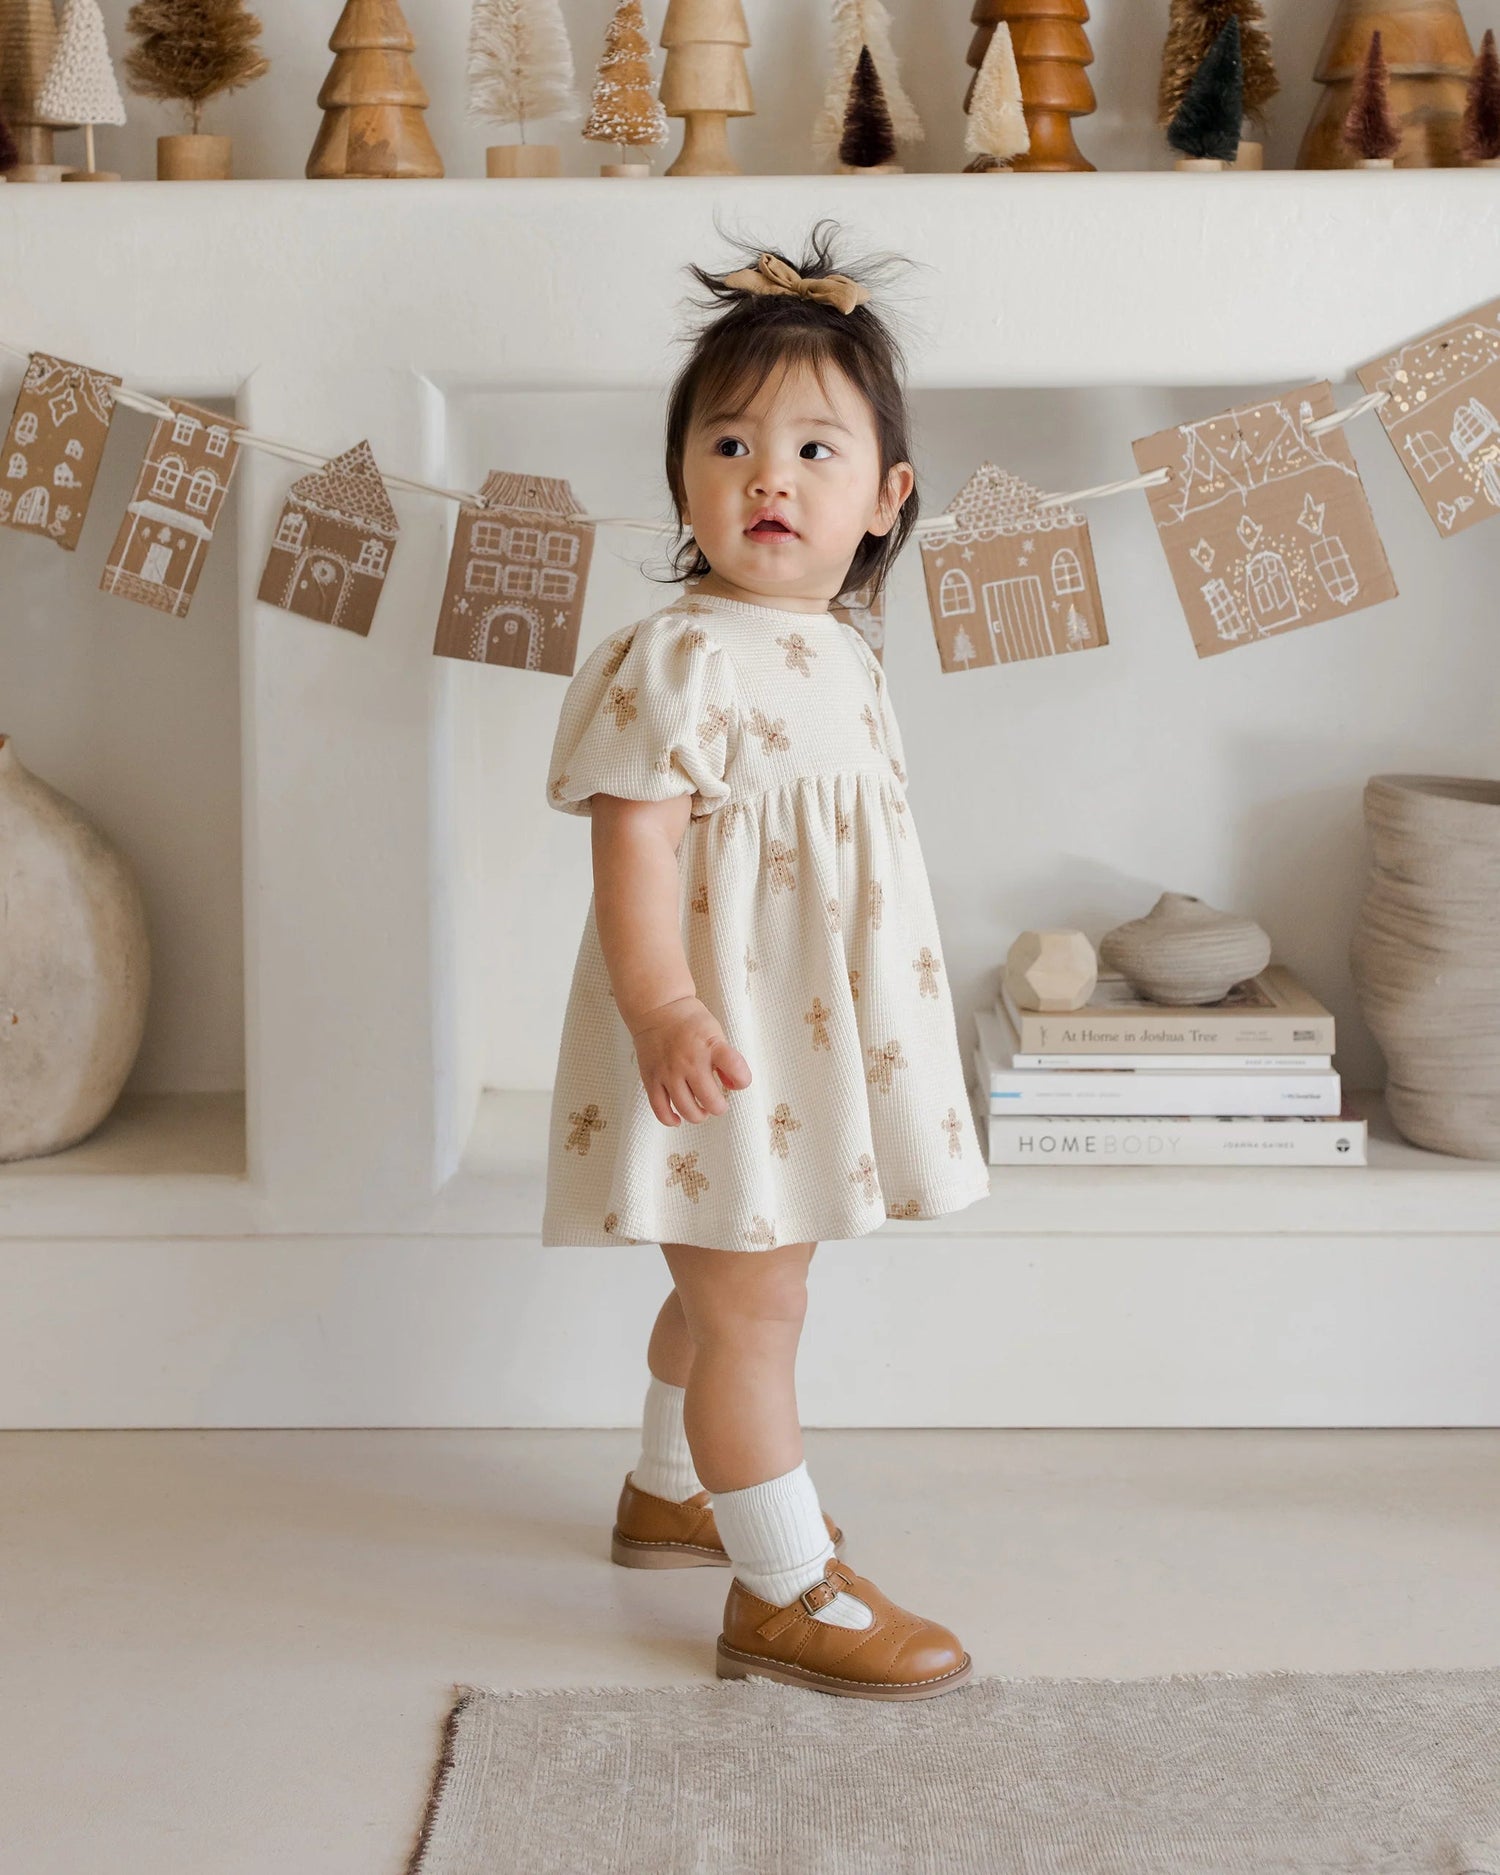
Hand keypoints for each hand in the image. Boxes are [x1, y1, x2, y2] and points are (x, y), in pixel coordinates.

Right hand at [629, 995, 751, 1127]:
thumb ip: (727, 1060)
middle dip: (718, 1107)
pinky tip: (677, 1119)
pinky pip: (660, 1108)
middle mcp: (690, 1062)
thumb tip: (733, 1086)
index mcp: (711, 1047)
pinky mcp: (651, 1079)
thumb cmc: (689, 1022)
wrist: (657, 1009)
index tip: (739, 1082)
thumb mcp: (716, 1033)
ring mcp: (669, 1072)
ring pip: (687, 1109)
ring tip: (700, 1110)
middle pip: (711, 1101)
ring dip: (698, 1115)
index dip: (742, 1081)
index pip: (736, 1069)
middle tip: (716, 1103)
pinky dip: (670, 1119)